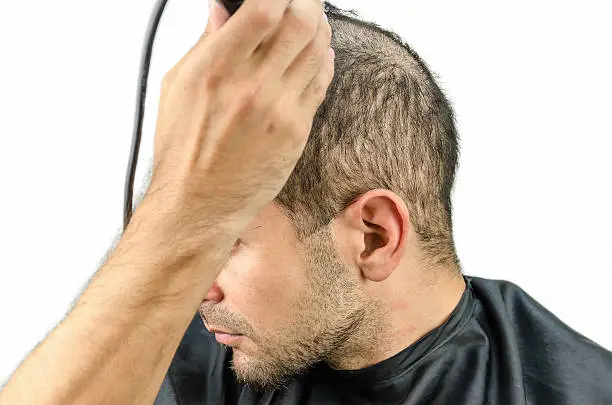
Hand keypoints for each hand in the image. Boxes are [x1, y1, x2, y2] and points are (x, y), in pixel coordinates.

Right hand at [147, 0, 333, 231]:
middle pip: (302, 22)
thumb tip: (223, 9)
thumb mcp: (177, 87)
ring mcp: (281, 109)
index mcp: (217, 70)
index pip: (263, 8)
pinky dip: (323, 59)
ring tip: (309, 21)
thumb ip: (206, 44)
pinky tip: (317, 53)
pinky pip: (322, 82)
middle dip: (307, 2)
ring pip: (319, 49)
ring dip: (318, 27)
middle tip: (301, 1)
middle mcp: (253, 86)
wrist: (201, 204)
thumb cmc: (183, 150)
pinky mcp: (298, 130)